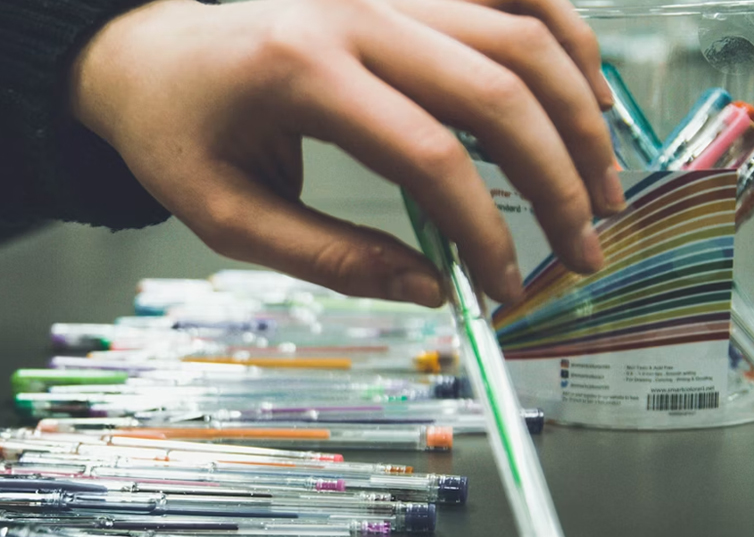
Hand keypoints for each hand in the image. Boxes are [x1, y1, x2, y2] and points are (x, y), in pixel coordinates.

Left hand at [70, 0, 623, 304]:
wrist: (149, 57)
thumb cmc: (178, 136)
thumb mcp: (227, 217)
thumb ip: (328, 257)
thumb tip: (429, 292)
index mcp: (302, 72)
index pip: (430, 155)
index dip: (484, 231)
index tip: (503, 289)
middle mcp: (355, 10)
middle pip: (497, 87)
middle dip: (558, 178)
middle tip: (584, 250)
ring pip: (520, 30)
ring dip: (578, 111)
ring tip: (604, 186)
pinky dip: (562, 33)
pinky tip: (587, 92)